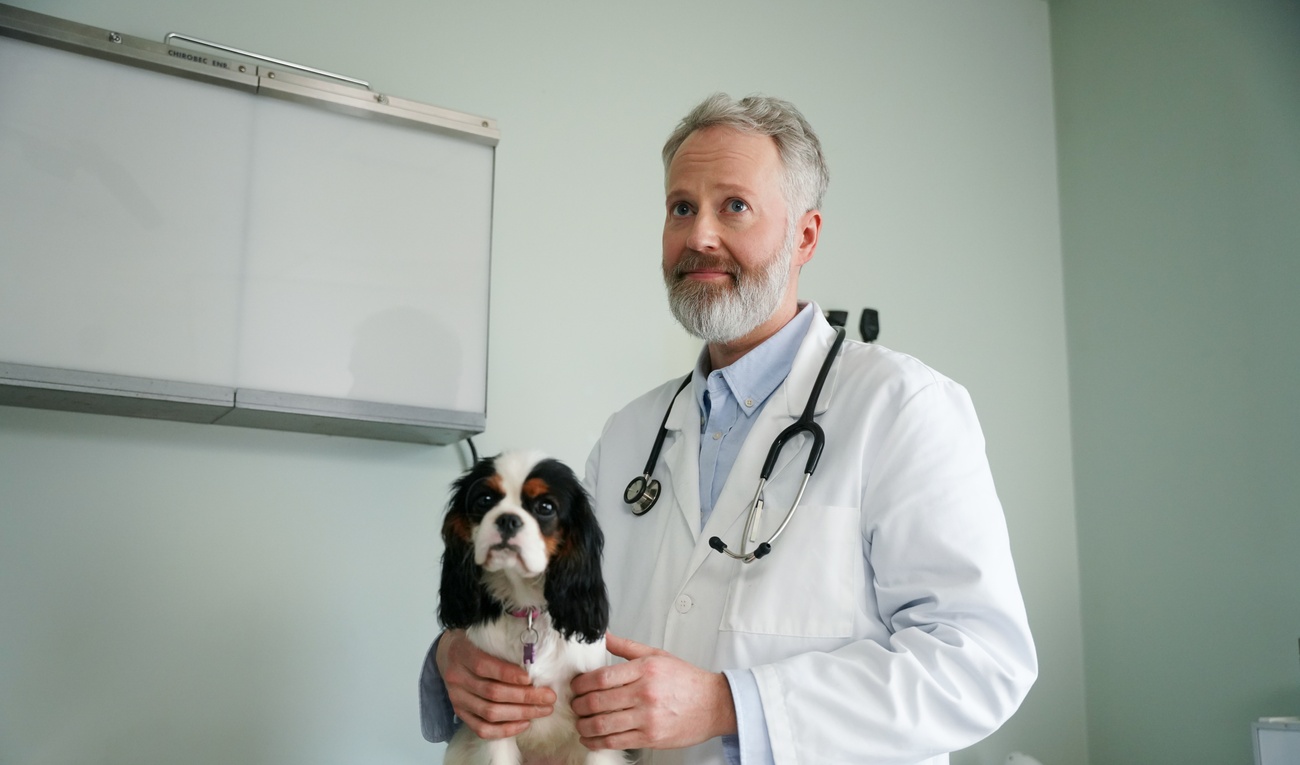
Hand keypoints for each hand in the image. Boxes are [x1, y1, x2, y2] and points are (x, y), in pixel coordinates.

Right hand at [435, 629, 555, 738]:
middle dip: (525, 697)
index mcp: (462, 653)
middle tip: (549, 697)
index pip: (484, 666)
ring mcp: (457, 698)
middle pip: (492, 693)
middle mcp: (456, 678)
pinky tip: (524, 724)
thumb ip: (503, 645)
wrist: (448, 653)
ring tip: (543, 710)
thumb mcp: (483, 636)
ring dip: (521, 714)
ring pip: (490, 713)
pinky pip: (482, 729)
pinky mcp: (460, 713)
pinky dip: (505, 730)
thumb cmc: (474, 643)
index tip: (531, 678)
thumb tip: (536, 658)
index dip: (508, 674)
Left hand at [570, 634, 736, 750]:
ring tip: (580, 722)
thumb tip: (603, 636)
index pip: (601, 677)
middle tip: (574, 704)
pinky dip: (596, 741)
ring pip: (602, 724)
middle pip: (598, 701)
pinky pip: (615, 741)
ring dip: (583, 724)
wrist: (714, 704)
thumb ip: (627, 647)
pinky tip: (590, 737)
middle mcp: (645, 694)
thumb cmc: (686, 680)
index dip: (581, 683)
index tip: (576, 686)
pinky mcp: (650, 737)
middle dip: (578, 705)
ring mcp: (647, 718)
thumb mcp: (657, 655)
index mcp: (645, 670)